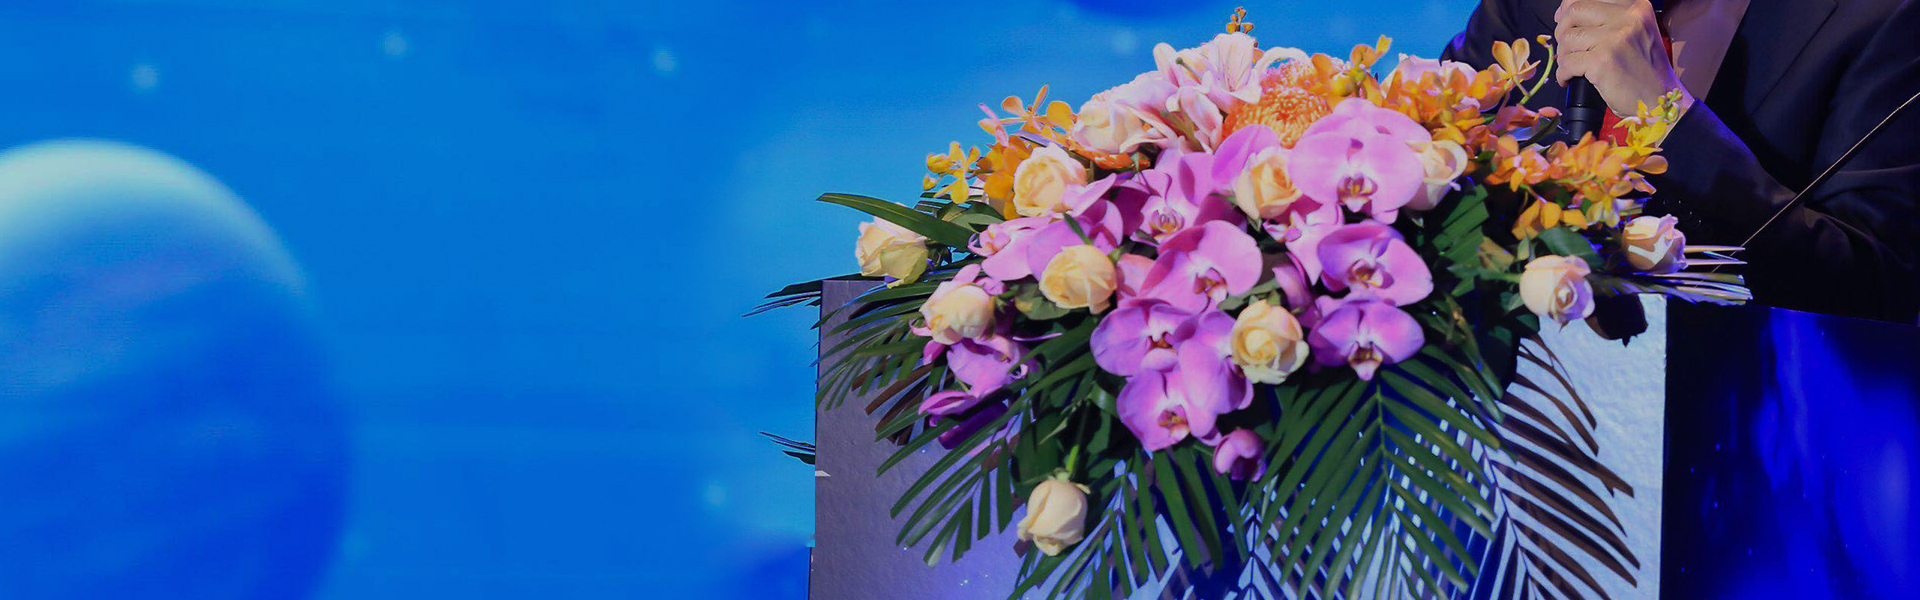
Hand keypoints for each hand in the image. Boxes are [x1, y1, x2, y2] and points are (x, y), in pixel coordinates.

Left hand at [1554, 0, 1691, 116]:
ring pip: (1568, 38)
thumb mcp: (1635, 33)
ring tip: (1574, 67)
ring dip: (1564, 56)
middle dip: (1562, 30)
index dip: (1568, 8)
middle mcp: (1628, 18)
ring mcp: (1615, 38)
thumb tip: (1565, 11)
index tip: (1562, 20)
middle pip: (1574, 12)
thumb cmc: (1644, 70)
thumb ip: (1608, 19)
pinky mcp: (1602, 60)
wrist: (1659, 100)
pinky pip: (1567, 63)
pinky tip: (1571, 79)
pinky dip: (1563, 74)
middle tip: (1567, 47)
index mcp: (1636, 7)